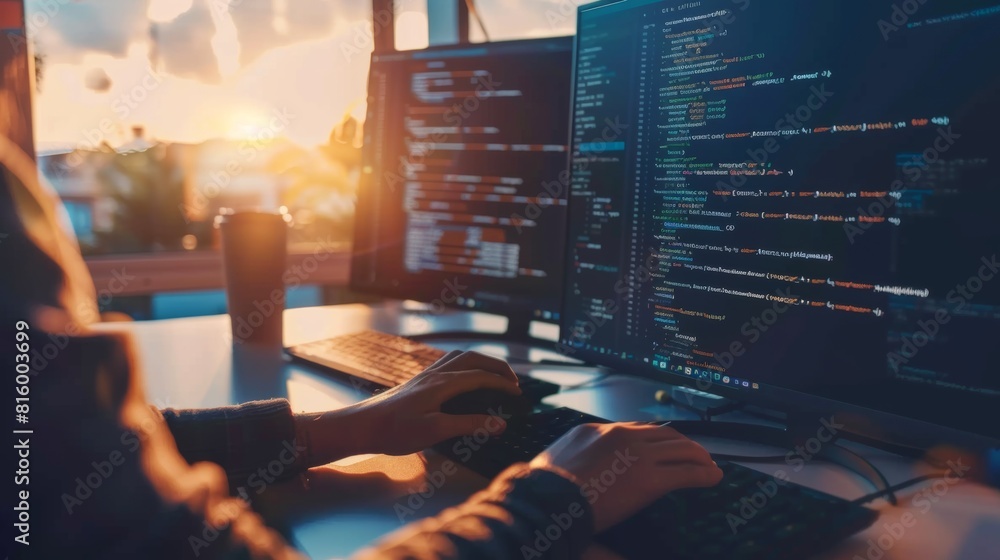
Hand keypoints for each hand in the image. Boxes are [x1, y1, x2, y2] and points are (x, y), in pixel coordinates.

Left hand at [298, 351, 520, 462]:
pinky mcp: (418, 382)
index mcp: (442, 384)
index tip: (518, 394)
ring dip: (481, 362)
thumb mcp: (435, 431)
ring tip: (494, 375)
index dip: (502, 384)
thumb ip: (469, 425)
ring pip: (460, 357)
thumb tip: (500, 424)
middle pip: (473, 358)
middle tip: (512, 380)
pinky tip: (463, 378)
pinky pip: (448, 363)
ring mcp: (425, 376)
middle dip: (496, 366)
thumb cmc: (394, 430)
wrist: (361, 426)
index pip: (481, 377)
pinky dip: (465, 365)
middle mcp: (435, 374)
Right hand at [529, 423, 722, 531]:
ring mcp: (638, 455)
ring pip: (680, 448)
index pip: (637, 428)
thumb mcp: (558, 459)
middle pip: (664, 433)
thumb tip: (580, 467)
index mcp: (598, 430)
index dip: (657, 438)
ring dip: (699, 457)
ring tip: (709, 465)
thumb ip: (577, 456)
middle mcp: (621, 435)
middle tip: (696, 453)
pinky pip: (686, 472)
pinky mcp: (650, 478)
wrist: (548, 499)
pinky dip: (704, 474)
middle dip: (684, 444)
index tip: (664, 445)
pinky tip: (712, 478)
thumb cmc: (546, 488)